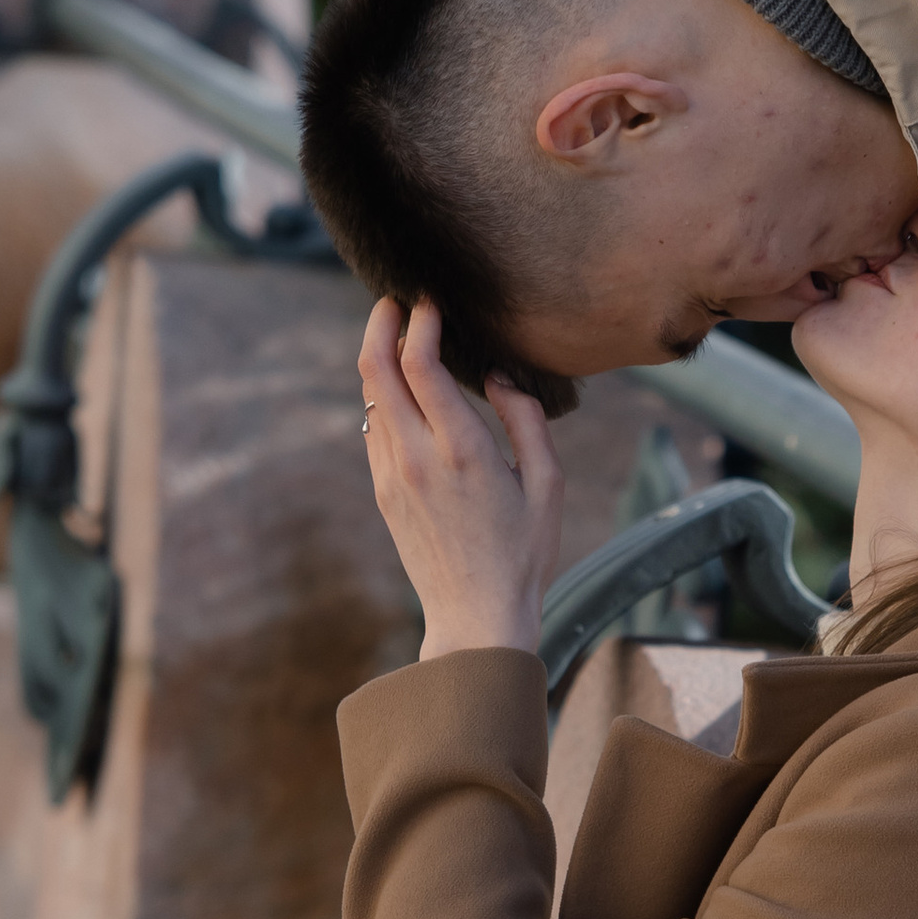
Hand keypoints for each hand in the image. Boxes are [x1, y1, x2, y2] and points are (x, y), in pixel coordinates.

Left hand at [359, 298, 563, 660]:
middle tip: (394, 301)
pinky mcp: (383, 493)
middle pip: (376, 370)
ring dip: (378, 359)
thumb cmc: (524, 553)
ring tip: (396, 336)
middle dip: (381, 325)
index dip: (421, 322)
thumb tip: (498, 375)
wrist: (476, 616)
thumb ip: (526, 419)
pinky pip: (374, 429)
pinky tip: (401, 391)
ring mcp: (392, 476)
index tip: (431, 303)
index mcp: (463, 450)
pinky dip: (382, 398)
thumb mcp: (547, 484)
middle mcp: (417, 458)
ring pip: (369, 397)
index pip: (421, 364)